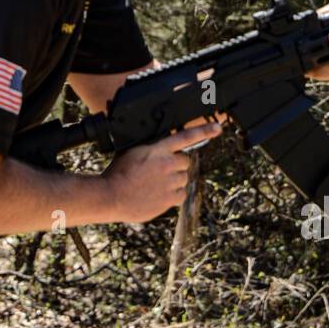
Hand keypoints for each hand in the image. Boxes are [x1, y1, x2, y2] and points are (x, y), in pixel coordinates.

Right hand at [103, 122, 221, 222]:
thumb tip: (158, 146)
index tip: (218, 128)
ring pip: (184, 179)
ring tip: (155, 185)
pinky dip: (174, 196)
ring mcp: (169, 182)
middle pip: (185, 162)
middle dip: (176, 165)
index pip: (185, 137)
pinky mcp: (169, 199)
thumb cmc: (117, 173)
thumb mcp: (132, 151)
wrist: (110, 195)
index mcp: (157, 149)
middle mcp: (166, 164)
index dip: (204, 131)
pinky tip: (159, 195)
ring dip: (174, 181)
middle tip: (159, 172)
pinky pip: (181, 195)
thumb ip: (149, 147)